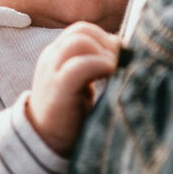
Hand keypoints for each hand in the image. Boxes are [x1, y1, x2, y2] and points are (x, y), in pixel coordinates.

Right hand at [26, 21, 119, 153]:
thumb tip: (127, 52)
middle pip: (81, 30)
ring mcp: (52, 72)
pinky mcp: (58, 89)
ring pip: (78, 41)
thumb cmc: (71, 115)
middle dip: (107, 42)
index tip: (120, 57)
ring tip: (115, 71)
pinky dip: (100, 66)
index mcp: (57, 55)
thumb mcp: (82, 84)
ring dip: (104, 53)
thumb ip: (96, 66)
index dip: (105, 37)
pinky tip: (111, 77)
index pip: (81, 30)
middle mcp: (52, 58)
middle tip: (121, 63)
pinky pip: (79, 65)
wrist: (45, 143)